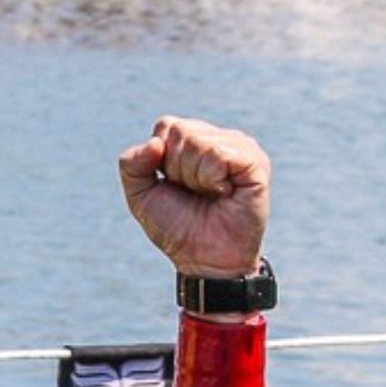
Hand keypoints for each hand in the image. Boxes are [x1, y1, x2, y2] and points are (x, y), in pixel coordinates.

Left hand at [117, 116, 269, 278]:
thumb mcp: (142, 197)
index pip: (166, 126)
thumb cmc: (178, 229)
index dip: (162, 161)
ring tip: (211, 195)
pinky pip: (217, 154)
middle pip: (180, 132)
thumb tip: (155, 143)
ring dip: (194, 177)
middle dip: (177, 170)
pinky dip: (212, 179)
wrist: (205, 261)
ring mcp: (238, 146)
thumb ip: (131, 165)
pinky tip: (224, 193)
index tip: (175, 186)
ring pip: (197, 141)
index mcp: (193, 140)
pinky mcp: (254, 160)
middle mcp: (217, 138)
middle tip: (195, 194)